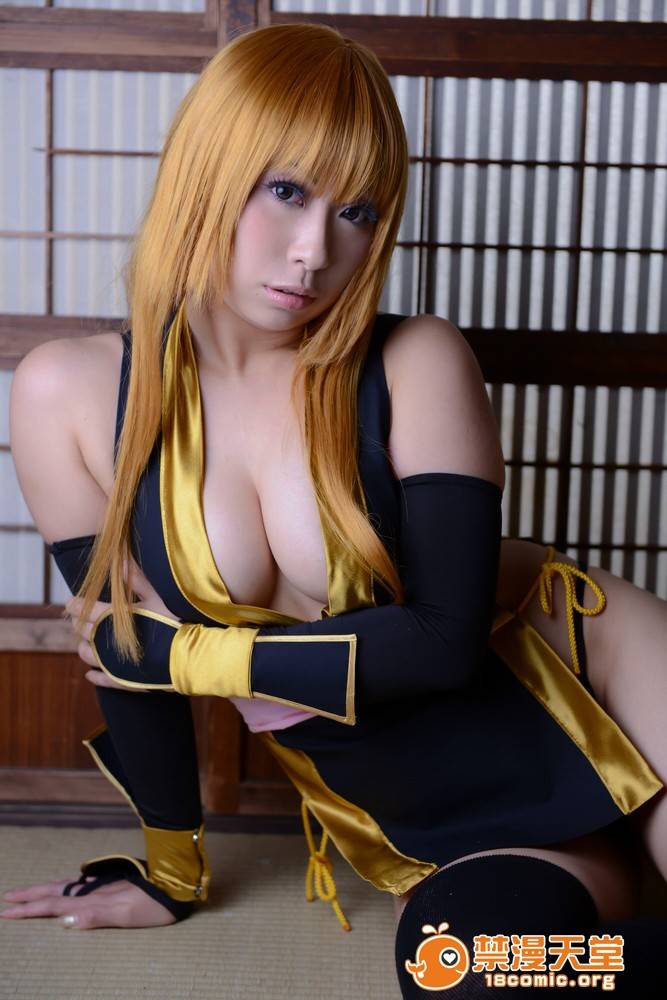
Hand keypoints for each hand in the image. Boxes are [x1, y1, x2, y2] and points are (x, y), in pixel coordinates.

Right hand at [1, 877, 175, 928]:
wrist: (178, 883)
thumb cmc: (155, 904)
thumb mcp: (127, 914)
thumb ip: (95, 917)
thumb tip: (64, 921)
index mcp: (94, 899)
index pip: (55, 905)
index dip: (31, 909)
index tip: (7, 911)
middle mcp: (95, 890)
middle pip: (56, 893)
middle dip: (31, 896)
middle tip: (8, 898)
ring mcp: (104, 885)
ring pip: (66, 886)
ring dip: (45, 889)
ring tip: (29, 891)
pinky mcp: (113, 884)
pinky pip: (80, 884)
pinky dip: (65, 886)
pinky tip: (67, 886)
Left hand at [66, 557, 180, 691]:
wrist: (193, 656)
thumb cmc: (176, 621)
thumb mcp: (158, 595)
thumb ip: (135, 578)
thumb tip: (118, 558)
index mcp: (113, 618)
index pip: (86, 610)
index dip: (75, 605)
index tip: (70, 601)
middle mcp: (108, 641)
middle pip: (84, 632)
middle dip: (79, 624)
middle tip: (78, 619)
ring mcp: (115, 663)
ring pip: (88, 656)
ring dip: (83, 648)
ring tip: (85, 642)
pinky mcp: (124, 681)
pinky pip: (102, 680)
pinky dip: (94, 676)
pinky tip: (90, 674)